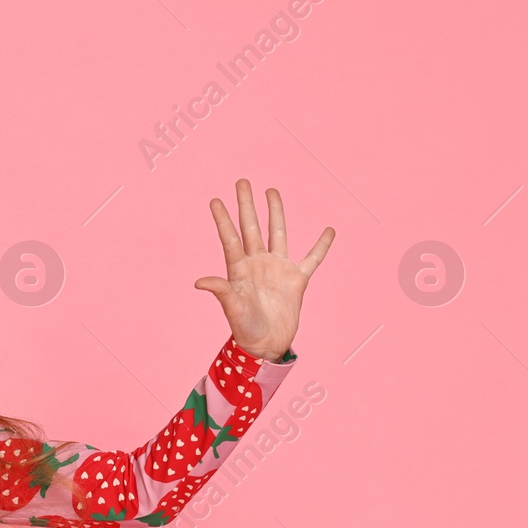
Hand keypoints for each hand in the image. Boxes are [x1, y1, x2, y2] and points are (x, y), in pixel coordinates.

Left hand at [193, 179, 333, 361]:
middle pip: (252, 228)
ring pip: (278, 233)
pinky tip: (328, 230)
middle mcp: (257, 263)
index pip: (230, 238)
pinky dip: (321, 245)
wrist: (266, 345)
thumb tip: (199, 282)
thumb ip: (220, 291)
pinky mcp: (297, 279)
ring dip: (276, 213)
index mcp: (239, 269)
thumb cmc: (245, 329)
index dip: (223, 219)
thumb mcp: (232, 309)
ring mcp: (278, 269)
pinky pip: (312, 258)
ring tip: (272, 191)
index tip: (215, 200)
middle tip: (242, 181)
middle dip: (247, 205)